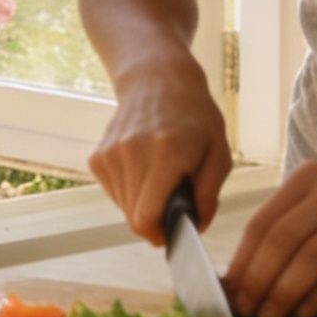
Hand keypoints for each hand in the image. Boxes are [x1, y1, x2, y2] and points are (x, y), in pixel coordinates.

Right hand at [87, 57, 232, 249]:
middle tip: (174, 205)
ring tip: (160, 179)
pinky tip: (144, 170)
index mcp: (167, 153)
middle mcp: (132, 153)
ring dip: (142, 204)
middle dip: (155, 221)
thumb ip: (209, 193)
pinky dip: (130, 191)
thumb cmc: (194, 116)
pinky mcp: (98, 156)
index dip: (158, 235)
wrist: (156, 80)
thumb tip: (197, 226)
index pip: (146, 215)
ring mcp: (110, 154)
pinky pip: (114, 192)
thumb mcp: (219, 152)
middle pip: (134, 217)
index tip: (172, 235)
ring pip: (123, 207)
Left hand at [222, 161, 316, 316]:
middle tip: (246, 310)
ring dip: (285, 293)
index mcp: (308, 177)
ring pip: (311, 258)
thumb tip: (245, 276)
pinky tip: (305, 312)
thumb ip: (291, 226)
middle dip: (258, 280)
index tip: (229, 292)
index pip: (263, 221)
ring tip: (271, 316)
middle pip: (282, 239)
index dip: (243, 260)